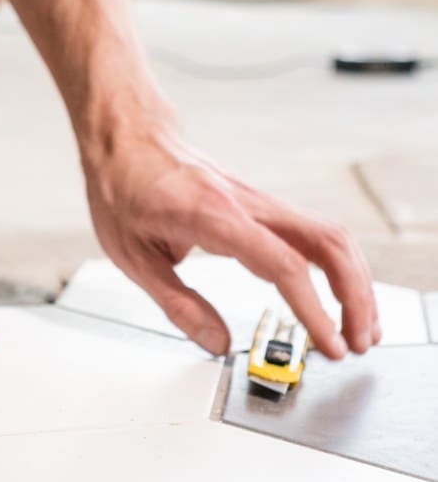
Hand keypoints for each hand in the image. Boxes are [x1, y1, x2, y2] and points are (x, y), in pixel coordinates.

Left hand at [82, 117, 378, 357]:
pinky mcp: (261, 206)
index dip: (313, 309)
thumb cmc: (122, 187)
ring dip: (354, 281)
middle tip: (359, 341)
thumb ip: (178, 304)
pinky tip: (340, 293)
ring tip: (360, 327)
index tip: (328, 344)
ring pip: (330, 235)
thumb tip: (217, 342)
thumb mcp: (132, 257)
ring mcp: (259, 202)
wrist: (127, 138)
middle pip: (329, 243)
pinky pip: (314, 233)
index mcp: (214, 216)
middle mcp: (248, 204)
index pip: (284, 265)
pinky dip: (337, 265)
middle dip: (355, 296)